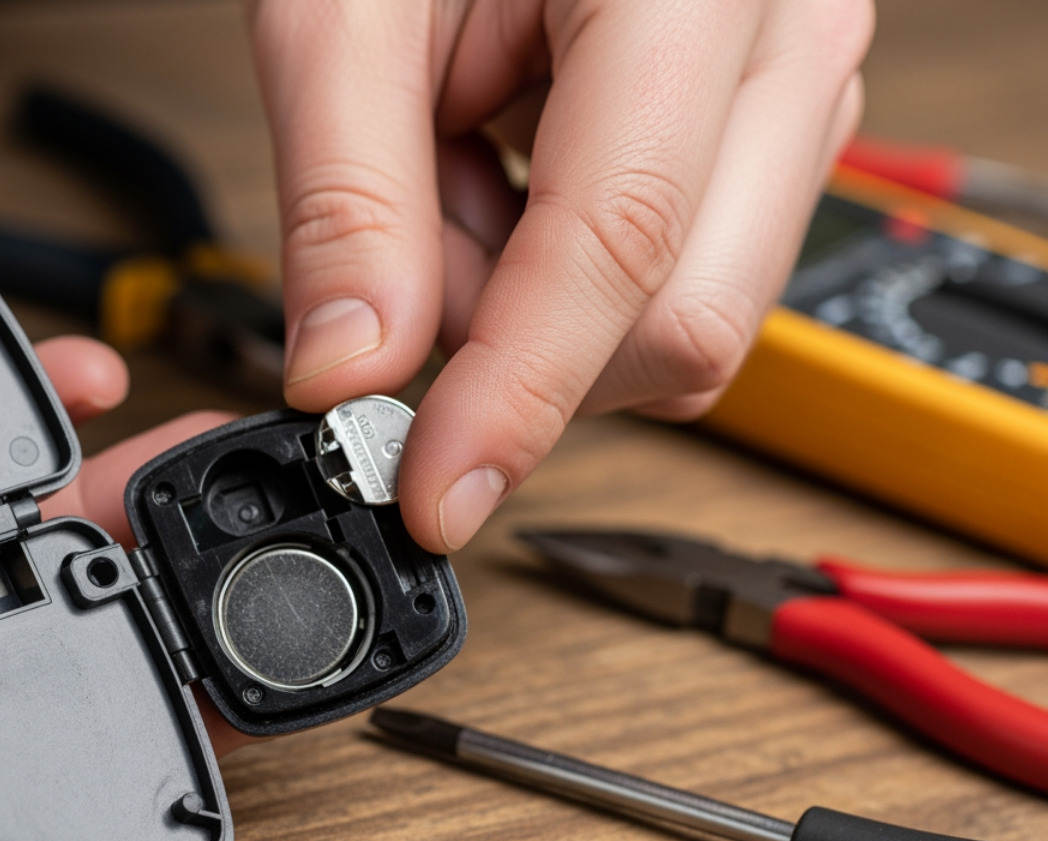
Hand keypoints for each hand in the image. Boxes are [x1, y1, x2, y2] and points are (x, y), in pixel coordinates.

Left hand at [250, 0, 872, 550]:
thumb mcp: (347, 6)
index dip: (516, 397)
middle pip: (677, 321)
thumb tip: (351, 373)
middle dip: (515, 342)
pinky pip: (672, 279)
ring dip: (530, 305)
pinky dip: (556, 277)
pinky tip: (506, 176)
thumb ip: (349, 199)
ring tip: (455, 173)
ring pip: (679, 318)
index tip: (435, 493)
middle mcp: (785, 46)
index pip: (617, 251)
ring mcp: (794, 98)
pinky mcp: (760, 140)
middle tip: (406, 250)